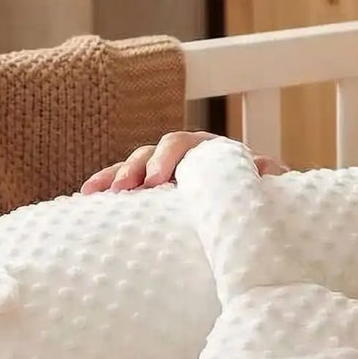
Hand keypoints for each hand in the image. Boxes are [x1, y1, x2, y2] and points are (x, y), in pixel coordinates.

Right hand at [81, 131, 287, 192]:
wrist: (255, 213)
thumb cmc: (261, 197)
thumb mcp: (269, 187)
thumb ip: (270, 176)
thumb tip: (264, 170)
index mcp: (209, 151)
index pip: (183, 145)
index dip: (167, 158)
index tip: (156, 180)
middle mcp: (183, 157)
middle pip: (152, 152)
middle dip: (135, 168)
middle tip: (125, 190)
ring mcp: (165, 173)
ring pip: (133, 166)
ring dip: (114, 177)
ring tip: (95, 194)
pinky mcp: (153, 191)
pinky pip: (125, 185)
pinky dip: (106, 187)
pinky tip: (87, 197)